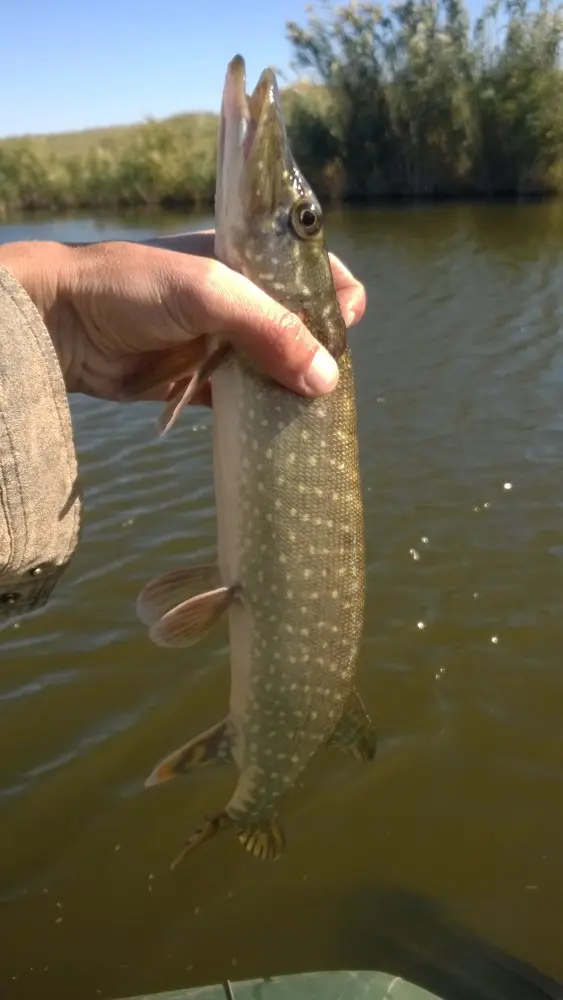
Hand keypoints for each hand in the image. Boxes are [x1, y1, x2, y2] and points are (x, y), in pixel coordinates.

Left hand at [0, 231, 365, 404]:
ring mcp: (224, 342)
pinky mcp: (202, 381)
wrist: (64, 323)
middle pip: (304, 327)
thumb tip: (326, 379)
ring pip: (278, 368)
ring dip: (294, 390)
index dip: (337, 300)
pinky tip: (280, 431)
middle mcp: (244, 299)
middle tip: (325, 385)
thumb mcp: (210, 292)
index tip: (339, 333)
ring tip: (312, 415)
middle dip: (320, 354)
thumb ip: (270, 328)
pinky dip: (262, 415)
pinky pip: (246, 400)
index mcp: (251, 260)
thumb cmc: (135, 287)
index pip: (317, 274)